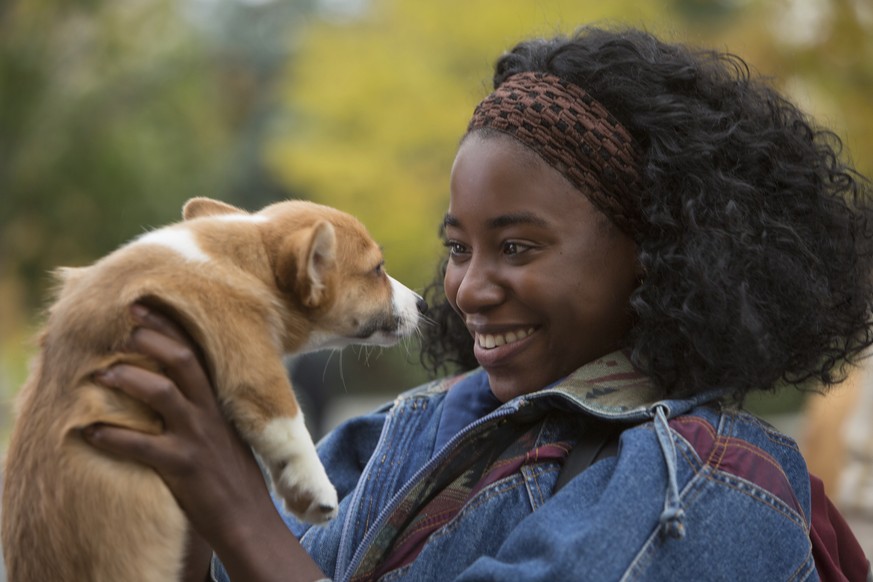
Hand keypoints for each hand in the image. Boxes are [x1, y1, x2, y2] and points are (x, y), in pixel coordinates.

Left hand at [84, 304, 324, 580]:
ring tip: (101, 374)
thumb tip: (174, 386)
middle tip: (126, 323)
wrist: (247, 517)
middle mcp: (209, 413)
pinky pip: (142, 446)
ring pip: (162, 394)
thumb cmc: (231, 474)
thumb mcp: (225, 432)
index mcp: (218, 403)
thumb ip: (204, 408)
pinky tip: (90, 432)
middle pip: (182, 361)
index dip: (171, 327)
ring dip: (129, 379)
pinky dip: (113, 437)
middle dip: (153, 338)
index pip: (197, 353)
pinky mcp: (182, 467)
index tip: (145, 306)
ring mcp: (196, 438)